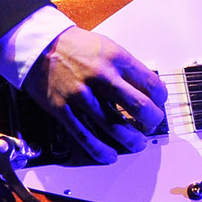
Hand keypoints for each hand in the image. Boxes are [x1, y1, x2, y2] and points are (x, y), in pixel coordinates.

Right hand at [24, 26, 167, 162]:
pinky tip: (110, 155)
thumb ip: (128, 68)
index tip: (159, 104)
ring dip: (131, 140)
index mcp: (116, 58)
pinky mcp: (63, 109)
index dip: (161, 99)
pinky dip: (100, 150)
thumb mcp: (109, 47)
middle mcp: (101, 77)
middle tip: (151, 125)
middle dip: (151, 121)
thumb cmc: (77, 46)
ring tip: (137, 143)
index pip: (151, 84)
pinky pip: (85, 136)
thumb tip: (149, 89)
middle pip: (138, 107)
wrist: (40, 47)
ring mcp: (81, 95)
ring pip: (114, 126)